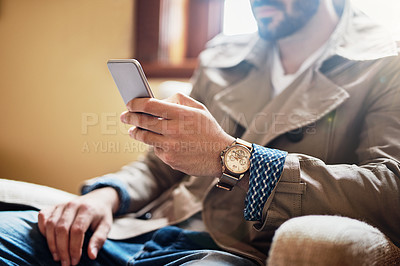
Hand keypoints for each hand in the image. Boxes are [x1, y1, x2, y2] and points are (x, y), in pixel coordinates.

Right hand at [38, 187, 118, 265]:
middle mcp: (72, 205)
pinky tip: (49, 241)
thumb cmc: (101, 215)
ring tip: (57, 257)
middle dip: (62, 249)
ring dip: (52, 244)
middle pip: (62, 229)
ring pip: (50, 225)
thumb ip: (99, 239)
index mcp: (87, 209)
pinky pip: (43, 217)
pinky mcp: (54, 206)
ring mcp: (61, 204)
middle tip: (65, 263)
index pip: (77, 230)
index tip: (75, 261)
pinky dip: (42, 230)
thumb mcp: (106, 226)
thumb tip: (91, 255)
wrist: (98, 199)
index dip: (74, 248)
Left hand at [120, 93, 234, 176]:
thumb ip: (177, 100)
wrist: (221, 156)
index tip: (130, 103)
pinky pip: (155, 149)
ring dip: (135, 132)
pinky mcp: (170, 159)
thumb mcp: (199, 108)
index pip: (150, 105)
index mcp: (181, 114)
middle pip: (142, 121)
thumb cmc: (209, 130)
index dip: (136, 103)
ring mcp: (171, 146)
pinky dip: (154, 144)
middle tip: (124, 116)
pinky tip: (158, 141)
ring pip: (144, 137)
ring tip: (133, 130)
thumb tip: (157, 101)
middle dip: (129, 117)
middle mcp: (174, 130)